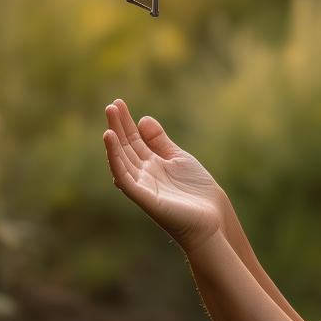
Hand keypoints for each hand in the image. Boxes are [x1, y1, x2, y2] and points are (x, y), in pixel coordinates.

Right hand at [103, 99, 229, 253]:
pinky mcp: (144, 198)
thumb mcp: (178, 158)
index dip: (126, 122)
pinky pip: (124, 178)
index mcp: (151, 164)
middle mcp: (143, 174)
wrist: (212, 217)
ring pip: (121, 161)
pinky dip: (115, 160)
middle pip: (126, 147)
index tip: (118, 103)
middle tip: (110, 106)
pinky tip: (111, 142)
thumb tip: (143, 119)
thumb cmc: (195, 190)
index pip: (134, 140)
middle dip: (118, 127)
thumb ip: (160, 141)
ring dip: (113, 143)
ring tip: (108, 124)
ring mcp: (142, 186)